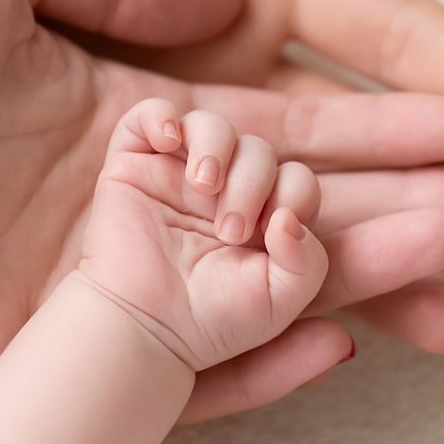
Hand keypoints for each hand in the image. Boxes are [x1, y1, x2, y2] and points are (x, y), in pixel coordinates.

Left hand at [0, 0, 443, 419]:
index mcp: (212, 30)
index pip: (361, 76)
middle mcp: (187, 132)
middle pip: (345, 181)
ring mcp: (130, 216)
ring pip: (278, 258)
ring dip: (384, 278)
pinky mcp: (63, 287)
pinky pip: (179, 329)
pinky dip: (260, 341)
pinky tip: (344, 336)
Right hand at [79, 100, 329, 370]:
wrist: (141, 329)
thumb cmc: (209, 321)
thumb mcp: (280, 300)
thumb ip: (310, 261)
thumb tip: (291, 218)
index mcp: (262, 218)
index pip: (296, 179)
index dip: (296, 195)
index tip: (273, 233)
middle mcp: (223, 190)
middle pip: (258, 150)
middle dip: (254, 182)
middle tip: (231, 231)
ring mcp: (178, 174)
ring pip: (211, 126)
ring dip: (217, 148)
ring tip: (203, 186)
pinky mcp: (133, 165)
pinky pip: (149, 114)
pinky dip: (161, 117)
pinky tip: (169, 141)